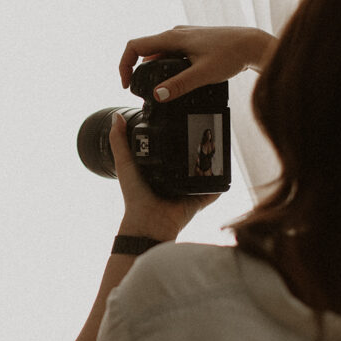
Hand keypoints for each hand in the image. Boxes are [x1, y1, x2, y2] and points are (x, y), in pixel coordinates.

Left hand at [110, 114, 217, 241]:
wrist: (148, 222)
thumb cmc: (135, 196)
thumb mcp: (125, 164)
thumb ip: (119, 141)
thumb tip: (116, 117)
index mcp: (159, 170)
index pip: (170, 150)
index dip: (174, 138)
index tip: (179, 123)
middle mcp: (175, 178)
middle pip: (189, 160)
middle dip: (197, 149)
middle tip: (202, 133)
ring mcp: (189, 189)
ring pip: (204, 172)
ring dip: (210, 162)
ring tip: (214, 147)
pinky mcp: (199, 199)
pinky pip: (213, 190)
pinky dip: (219, 182)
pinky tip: (224, 170)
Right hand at [119, 26, 277, 101]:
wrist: (253, 44)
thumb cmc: (231, 54)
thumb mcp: (203, 74)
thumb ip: (179, 85)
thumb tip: (157, 96)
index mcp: (172, 37)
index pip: (134, 46)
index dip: (124, 65)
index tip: (127, 84)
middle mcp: (175, 33)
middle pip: (144, 50)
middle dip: (137, 70)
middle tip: (138, 91)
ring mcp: (185, 36)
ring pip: (159, 52)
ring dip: (152, 69)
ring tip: (155, 88)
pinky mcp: (193, 42)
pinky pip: (171, 53)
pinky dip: (165, 66)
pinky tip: (176, 79)